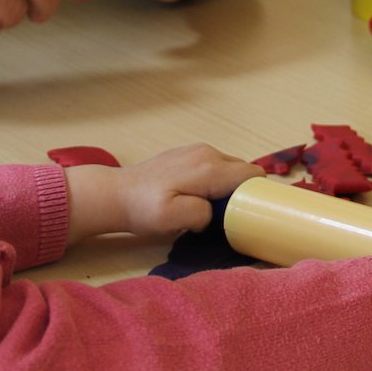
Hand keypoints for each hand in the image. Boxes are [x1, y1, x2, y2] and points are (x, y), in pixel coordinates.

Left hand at [67, 144, 262, 241]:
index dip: (257, 194)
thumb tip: (212, 213)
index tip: (250, 213)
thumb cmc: (142, 208)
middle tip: (229, 216)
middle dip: (243, 192)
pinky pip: (217, 167)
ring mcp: (198, 151)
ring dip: (228, 188)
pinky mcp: (189, 154)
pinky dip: (217, 182)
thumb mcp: (171, 219)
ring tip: (212, 209)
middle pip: (243, 171)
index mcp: (209, 168)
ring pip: (231, 169)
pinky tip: (199, 198)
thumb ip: (200, 214)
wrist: (115, 194)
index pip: (252, 175)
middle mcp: (208, 153)